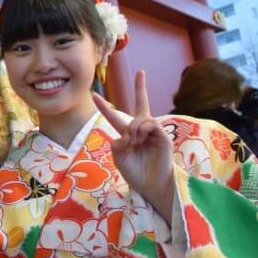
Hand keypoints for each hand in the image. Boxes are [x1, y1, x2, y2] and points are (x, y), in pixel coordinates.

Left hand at [94, 70, 174, 219]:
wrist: (151, 185)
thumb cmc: (135, 173)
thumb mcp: (118, 158)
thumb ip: (117, 143)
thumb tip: (125, 133)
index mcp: (127, 135)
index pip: (115, 117)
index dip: (105, 107)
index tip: (94, 95)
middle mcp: (141, 130)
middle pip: (141, 103)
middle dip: (141, 87)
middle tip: (141, 72)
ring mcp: (153, 132)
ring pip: (139, 118)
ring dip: (133, 128)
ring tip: (133, 141)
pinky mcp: (163, 136)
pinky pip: (150, 124)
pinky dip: (142, 130)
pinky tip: (140, 138)